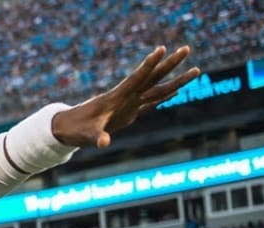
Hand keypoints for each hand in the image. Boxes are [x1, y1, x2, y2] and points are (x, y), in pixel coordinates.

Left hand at [52, 46, 199, 147]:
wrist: (67, 128)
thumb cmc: (75, 129)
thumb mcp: (86, 135)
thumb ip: (96, 137)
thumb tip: (104, 143)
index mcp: (116, 97)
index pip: (136, 78)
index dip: (149, 65)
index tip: (161, 49)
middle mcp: (126, 97)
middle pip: (153, 77)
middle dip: (170, 64)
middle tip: (187, 48)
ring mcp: (129, 104)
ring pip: (156, 88)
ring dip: (176, 80)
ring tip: (196, 69)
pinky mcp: (129, 112)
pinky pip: (151, 102)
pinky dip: (165, 96)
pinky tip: (176, 91)